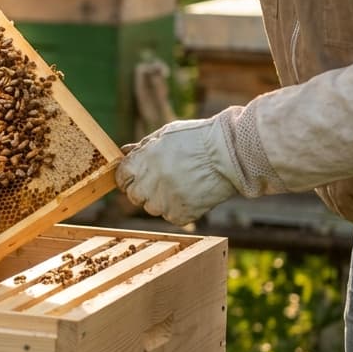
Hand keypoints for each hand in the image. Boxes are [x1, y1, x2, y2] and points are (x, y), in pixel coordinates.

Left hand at [115, 113, 243, 225]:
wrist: (231, 153)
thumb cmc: (198, 138)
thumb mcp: (166, 134)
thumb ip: (142, 146)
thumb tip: (124, 151)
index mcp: (142, 161)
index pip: (121, 177)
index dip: (127, 177)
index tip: (136, 177)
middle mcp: (149, 182)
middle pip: (134, 196)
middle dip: (143, 190)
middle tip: (161, 182)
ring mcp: (165, 200)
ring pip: (152, 208)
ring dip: (161, 201)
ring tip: (180, 186)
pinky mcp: (181, 214)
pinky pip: (172, 217)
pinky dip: (179, 210)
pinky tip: (191, 194)